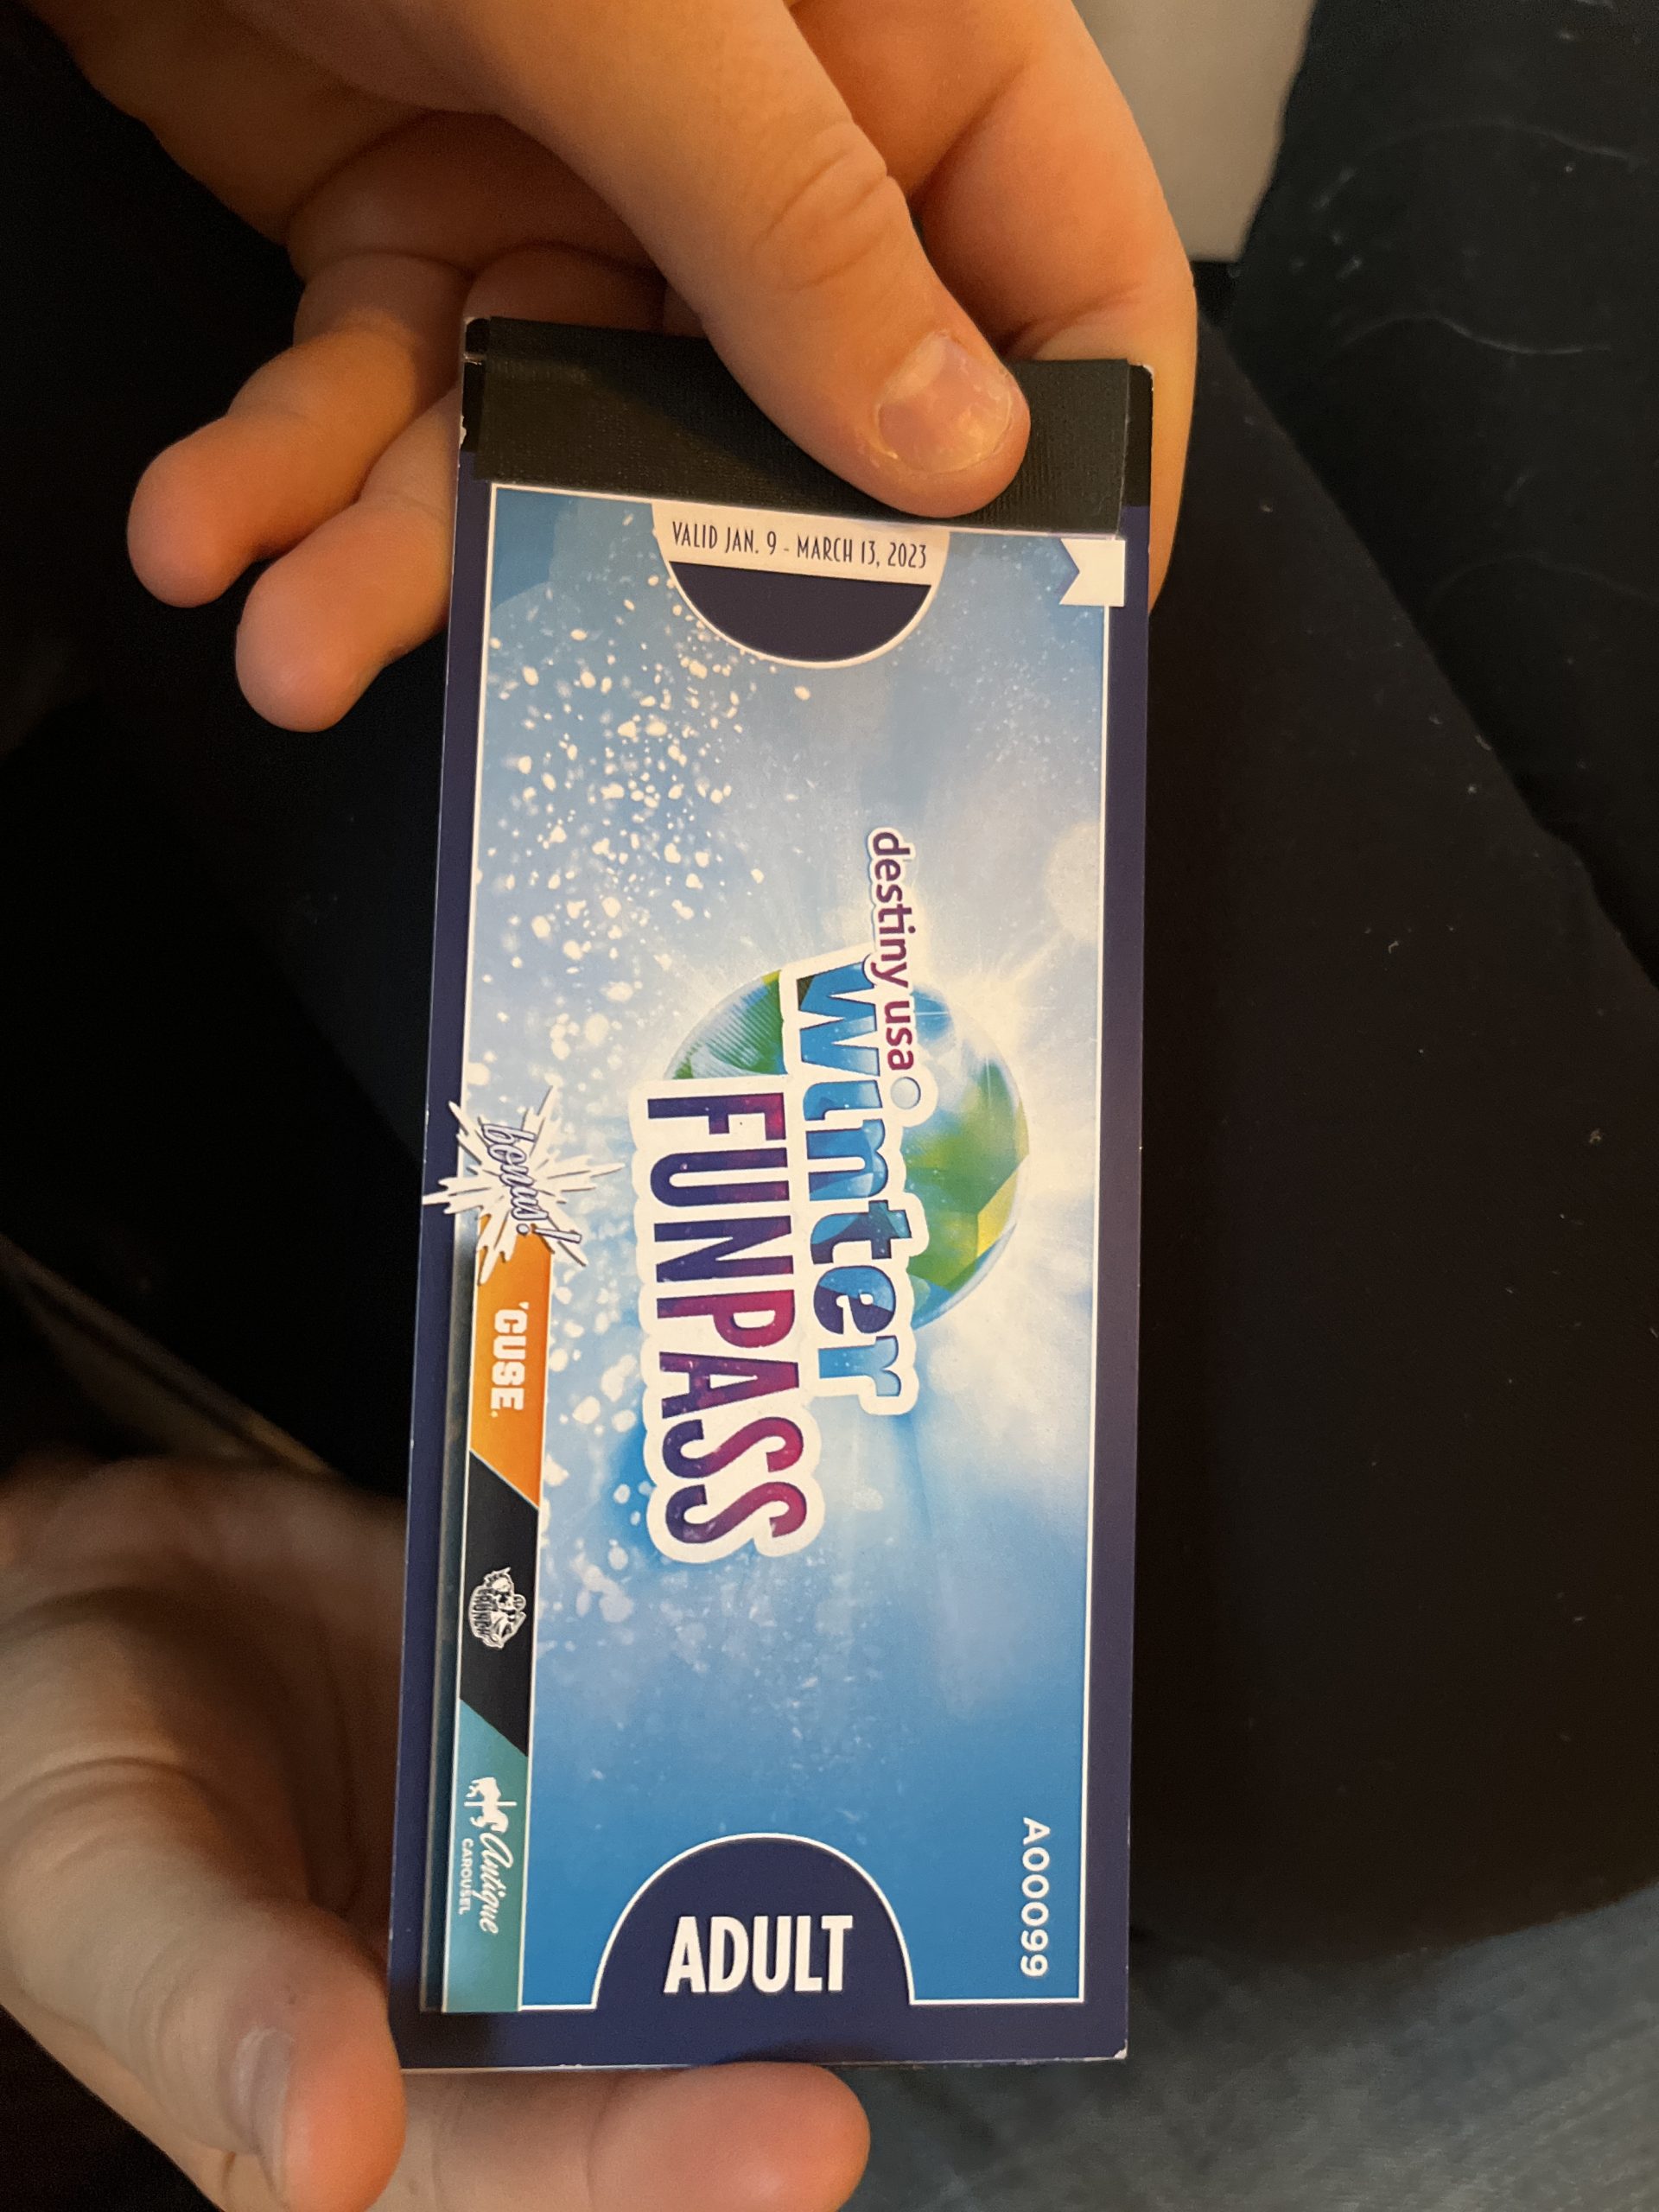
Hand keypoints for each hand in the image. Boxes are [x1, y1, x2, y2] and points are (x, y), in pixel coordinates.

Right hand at [0, 1457, 869, 2211]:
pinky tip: (808, 1629)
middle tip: (914, 1971)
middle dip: (786, 2012)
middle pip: (662, 2025)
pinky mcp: (561, 1696)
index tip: (805, 2137)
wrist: (88, 1583)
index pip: (541, 2166)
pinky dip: (730, 1667)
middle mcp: (488, 1979)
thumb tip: (328, 2149)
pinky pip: (657, 1688)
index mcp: (377, 2090)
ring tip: (914, 1799)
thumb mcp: (101, 1896)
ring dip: (798, 1835)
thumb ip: (213, 2010)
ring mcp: (540, 1829)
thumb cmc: (51, 1774)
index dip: (668, 2165)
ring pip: (691, 1852)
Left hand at [34, 0, 1193, 730]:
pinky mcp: (414, 230)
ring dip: (409, 561)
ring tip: (301, 652)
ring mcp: (584, 202)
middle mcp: (761, 151)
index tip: (1040, 639)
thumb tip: (956, 451)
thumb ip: (792, 218)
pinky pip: (382, 398)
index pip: (1069, 275)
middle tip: (620, 714)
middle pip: (790, 432)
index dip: (1084, 466)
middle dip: (665, 582)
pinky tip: (213, 528)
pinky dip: (290, 474)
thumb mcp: (638, 0)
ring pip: (551, 452)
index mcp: (899, 45)